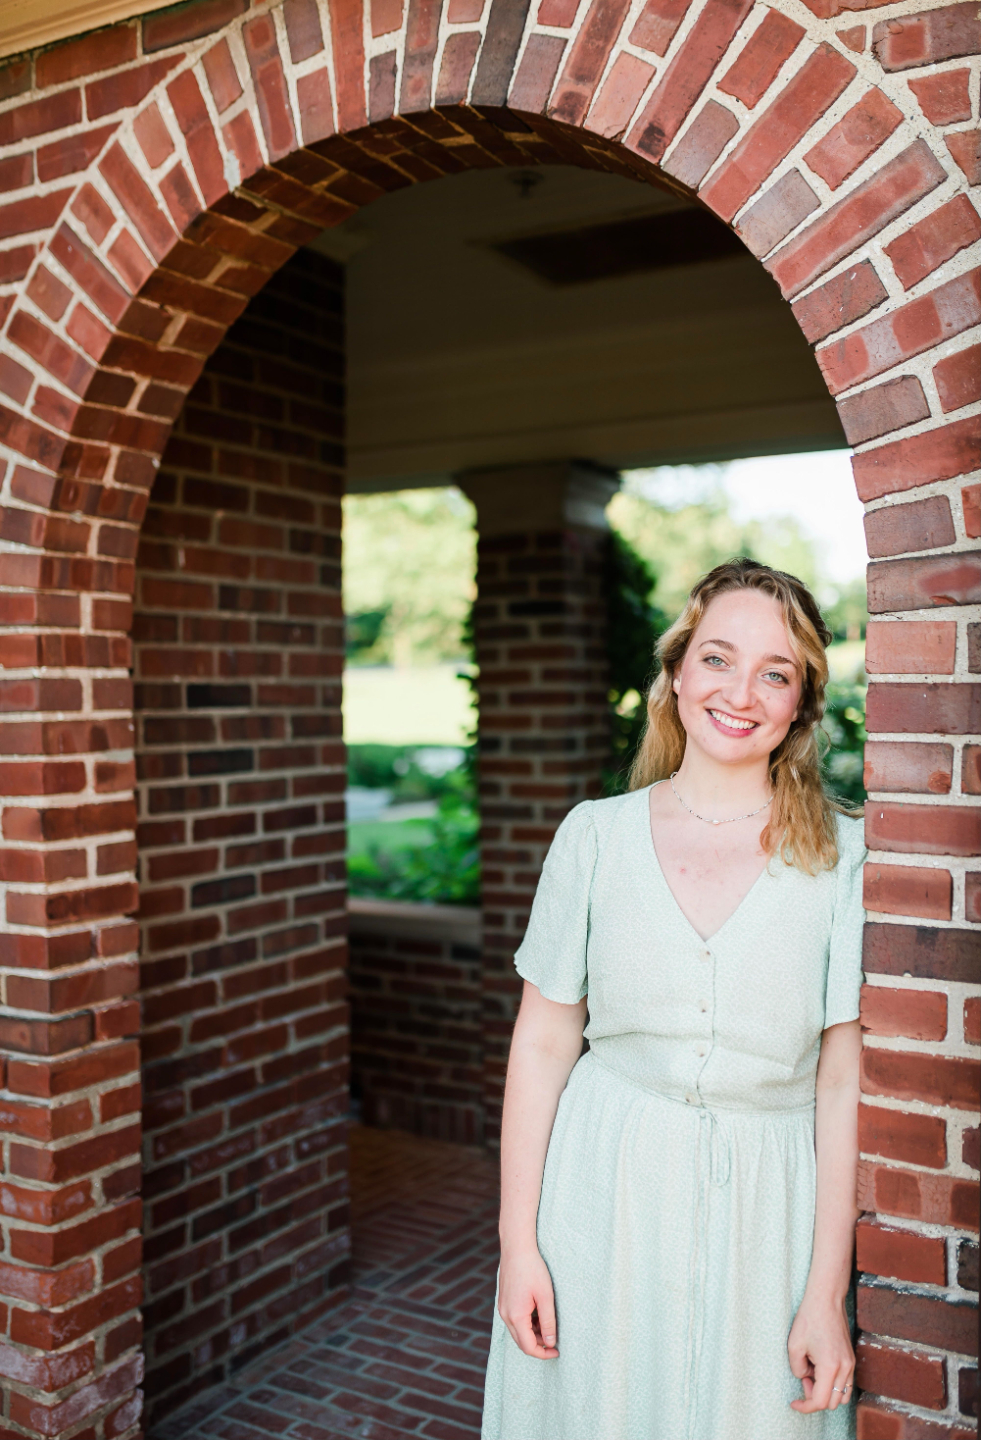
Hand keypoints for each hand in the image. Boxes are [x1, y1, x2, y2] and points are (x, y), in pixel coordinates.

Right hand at [498, 1245, 558, 1358]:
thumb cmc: (533, 1269)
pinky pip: (514, 1321)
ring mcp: (502, 1308)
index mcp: (515, 1316)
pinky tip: (538, 1314)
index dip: (543, 1353)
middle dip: (538, 1345)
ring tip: (548, 1325)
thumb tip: (550, 1343)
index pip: (528, 1347)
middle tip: (554, 1341)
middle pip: (521, 1342)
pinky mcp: (504, 1301)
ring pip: (517, 1332)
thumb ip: (548, 1322)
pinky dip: (526, 1324)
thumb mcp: (546, 1296)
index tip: (557, 1351)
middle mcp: (505, 1315)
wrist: (516, 1247)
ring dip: (532, 1334)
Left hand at [787, 1294, 854, 1411]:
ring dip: (826, 1393)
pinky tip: (820, 1370)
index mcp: (830, 1367)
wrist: (826, 1299)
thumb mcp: (794, 1346)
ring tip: (812, 1374)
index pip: (821, 1401)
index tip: (794, 1403)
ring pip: (842, 1396)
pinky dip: (834, 1386)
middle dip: (815, 1397)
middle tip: (803, 1377)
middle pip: (833, 1403)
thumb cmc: (809, 1319)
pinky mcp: (851, 1359)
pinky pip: (846, 1385)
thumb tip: (805, 1378)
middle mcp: (845, 1369)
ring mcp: (851, 1364)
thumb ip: (797, 1369)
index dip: (805, 1407)